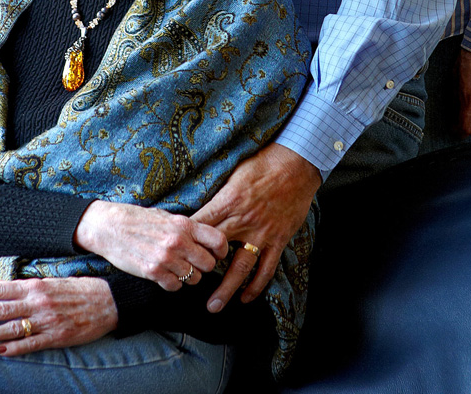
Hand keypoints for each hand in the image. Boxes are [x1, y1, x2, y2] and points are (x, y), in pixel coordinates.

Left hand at [0, 277, 116, 354]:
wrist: (107, 300)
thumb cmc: (77, 290)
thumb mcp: (52, 282)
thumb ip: (29, 288)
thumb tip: (4, 292)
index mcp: (36, 286)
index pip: (2, 288)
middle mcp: (39, 301)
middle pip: (3, 308)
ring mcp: (47, 320)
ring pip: (13, 327)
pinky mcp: (57, 336)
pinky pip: (32, 344)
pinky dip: (15, 348)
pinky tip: (1, 350)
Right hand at [73, 200, 227, 290]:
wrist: (110, 226)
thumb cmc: (138, 219)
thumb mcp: (167, 216)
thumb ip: (187, 228)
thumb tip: (205, 240)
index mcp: (184, 224)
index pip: (218, 240)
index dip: (221, 251)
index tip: (216, 254)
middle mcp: (178, 241)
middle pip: (208, 264)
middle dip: (203, 266)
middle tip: (193, 263)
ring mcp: (166, 258)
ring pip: (193, 278)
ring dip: (187, 277)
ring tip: (176, 268)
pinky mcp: (153, 272)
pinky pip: (175, 287)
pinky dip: (172, 284)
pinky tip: (164, 274)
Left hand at [190, 143, 319, 310]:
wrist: (296, 164)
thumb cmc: (264, 163)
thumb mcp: (235, 173)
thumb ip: (221, 195)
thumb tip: (203, 207)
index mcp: (228, 200)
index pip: (201, 224)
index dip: (186, 239)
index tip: (174, 251)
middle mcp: (243, 220)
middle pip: (215, 251)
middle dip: (199, 268)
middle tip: (185, 285)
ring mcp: (261, 232)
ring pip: (240, 267)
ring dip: (226, 289)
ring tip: (213, 306)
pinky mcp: (278, 239)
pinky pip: (266, 268)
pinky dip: (256, 285)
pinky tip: (246, 298)